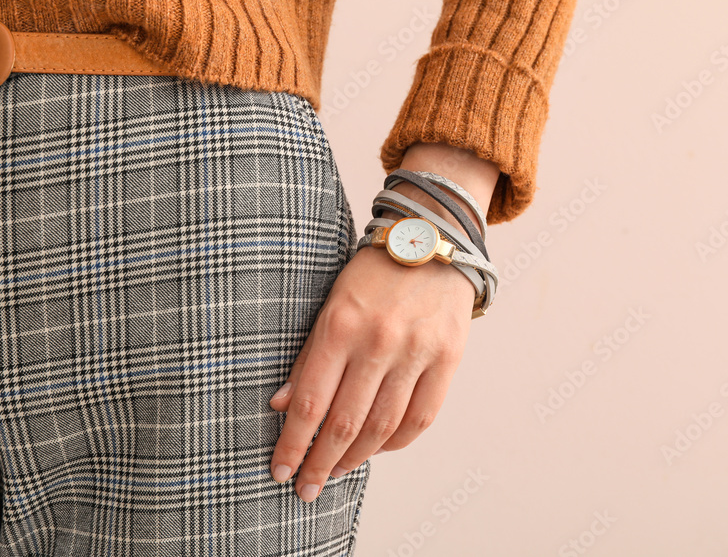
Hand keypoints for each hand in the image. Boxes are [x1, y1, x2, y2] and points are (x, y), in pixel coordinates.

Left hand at [267, 240, 473, 501]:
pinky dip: (396, 442)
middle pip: (345, 423)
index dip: (293, 444)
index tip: (280, 471)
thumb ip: (308, 355)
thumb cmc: (370, 273)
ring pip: (383, 427)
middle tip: (305, 489)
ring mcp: (416, 351)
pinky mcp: (448, 357)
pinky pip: (420, 417)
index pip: (310, 402)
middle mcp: (378, 341)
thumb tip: (281, 405)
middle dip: (320, 463)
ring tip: (336, 472)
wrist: (431, 240)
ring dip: (356, 458)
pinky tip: (377, 449)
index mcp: (340, 325)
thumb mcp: (330, 304)